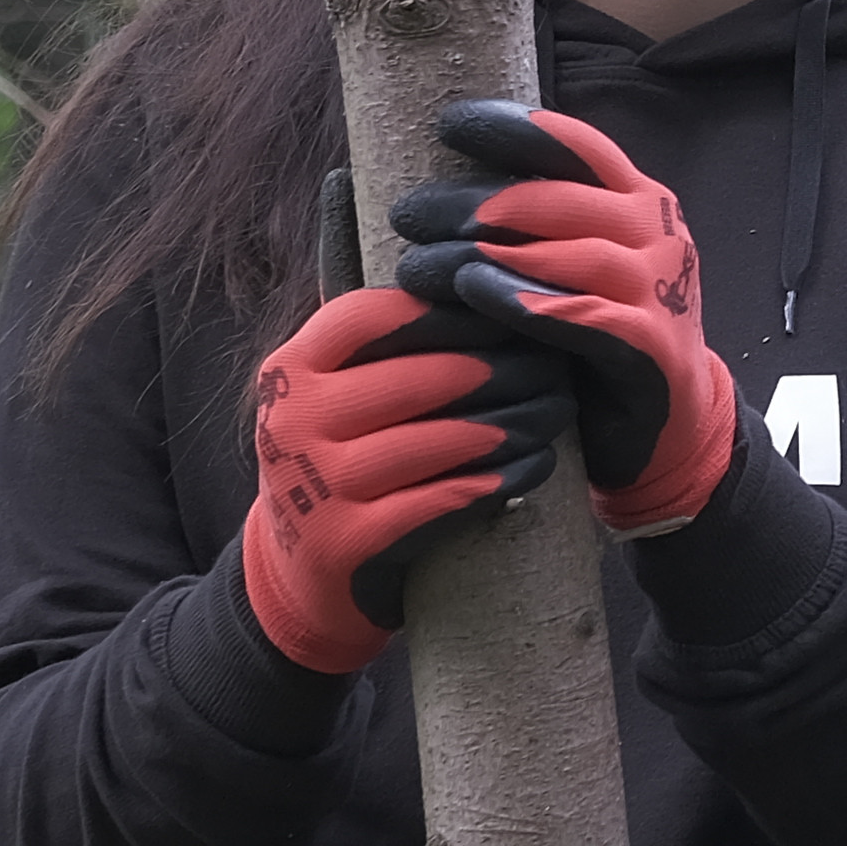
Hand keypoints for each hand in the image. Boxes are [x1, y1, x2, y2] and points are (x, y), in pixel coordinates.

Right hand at [241, 284, 569, 676]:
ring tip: (555, 412)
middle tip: (555, 365)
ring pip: (430, 440)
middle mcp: (292, 420)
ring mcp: (313, 484)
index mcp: (291, 368)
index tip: (510, 308)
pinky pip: (435, 501)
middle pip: (413, 377)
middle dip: (496, 368)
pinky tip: (534, 467)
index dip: (447, 308)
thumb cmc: (341, 461)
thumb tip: (479, 274)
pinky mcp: (343, 541)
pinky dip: (492, 482)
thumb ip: (385, 344)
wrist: (299, 571)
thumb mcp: (338, 394)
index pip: (373, 316)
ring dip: (505, 425)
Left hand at [388, 99, 741, 535]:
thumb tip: (442, 184)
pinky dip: (528, 302)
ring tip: (419, 263)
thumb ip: (535, 225)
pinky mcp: (651, 346)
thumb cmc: (600, 338)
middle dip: (476, 200)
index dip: (513, 128)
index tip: (447, 124)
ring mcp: (659, 288)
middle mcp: (655, 233)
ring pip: (569, 252)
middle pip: (559, 198)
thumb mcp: (574, 267)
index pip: (575, 145)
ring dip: (488, 253)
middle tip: (408, 213)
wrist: (671, 425)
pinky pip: (586, 316)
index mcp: (637, 200)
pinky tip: (478, 295)